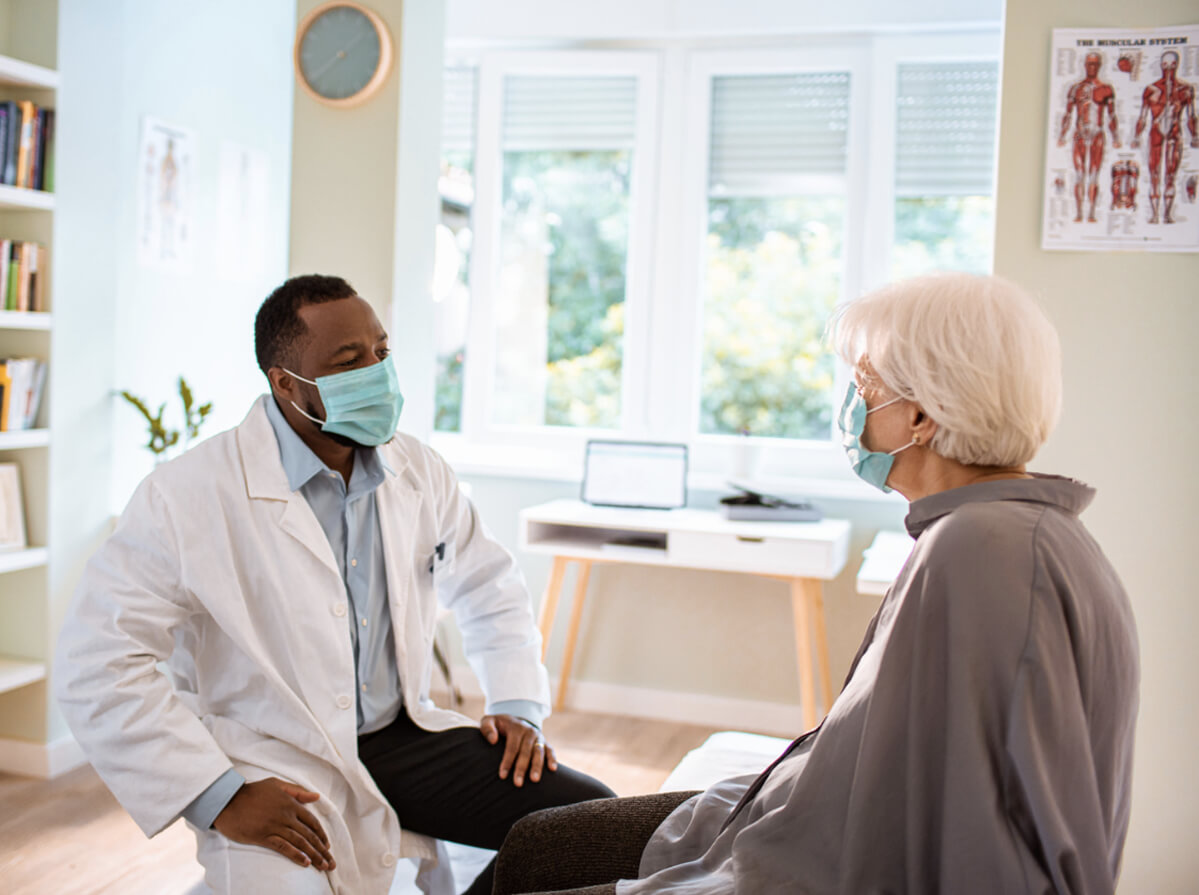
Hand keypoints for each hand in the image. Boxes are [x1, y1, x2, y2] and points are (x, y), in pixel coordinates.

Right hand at [213, 777, 334, 871]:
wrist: (228, 800)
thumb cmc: (252, 792)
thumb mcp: (276, 785)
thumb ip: (297, 791)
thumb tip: (316, 797)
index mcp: (290, 804)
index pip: (312, 822)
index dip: (321, 835)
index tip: (327, 846)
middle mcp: (286, 816)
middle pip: (309, 835)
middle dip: (322, 850)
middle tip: (331, 863)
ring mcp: (275, 826)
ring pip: (299, 842)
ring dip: (313, 855)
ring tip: (322, 866)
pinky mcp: (263, 836)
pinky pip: (283, 847)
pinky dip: (296, 855)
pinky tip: (305, 862)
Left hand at [480, 714, 557, 786]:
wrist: (514, 720)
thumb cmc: (498, 725)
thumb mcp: (488, 721)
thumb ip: (487, 728)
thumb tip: (493, 740)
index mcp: (516, 727)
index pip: (512, 746)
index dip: (507, 761)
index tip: (502, 775)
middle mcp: (529, 731)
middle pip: (526, 751)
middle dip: (522, 768)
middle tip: (518, 783)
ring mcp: (538, 736)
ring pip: (539, 751)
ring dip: (537, 766)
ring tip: (534, 780)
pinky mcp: (545, 742)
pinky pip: (550, 750)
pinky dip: (552, 759)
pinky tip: (553, 769)